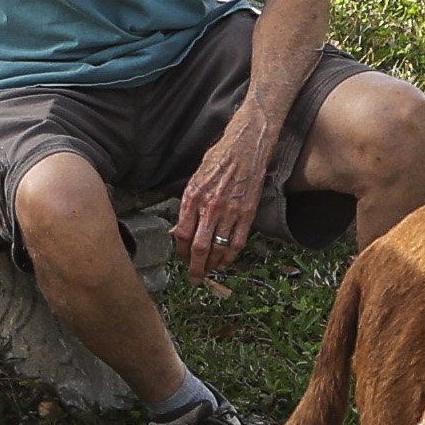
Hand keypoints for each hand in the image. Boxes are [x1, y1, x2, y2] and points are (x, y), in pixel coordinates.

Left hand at [171, 136, 275, 279]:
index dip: (179, 251)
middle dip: (194, 267)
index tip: (180, 258)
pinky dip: (230, 256)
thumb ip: (186, 206)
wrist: (245, 147)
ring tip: (209, 271)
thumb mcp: (194, 179)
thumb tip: (176, 230)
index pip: (181, 234)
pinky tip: (225, 262)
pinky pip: (237, 242)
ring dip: (212, 265)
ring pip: (218, 248)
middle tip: (194, 277)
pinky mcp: (247, 213)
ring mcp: (230, 211)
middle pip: (199, 247)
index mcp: (192, 197)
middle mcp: (210, 207)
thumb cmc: (218, 160)